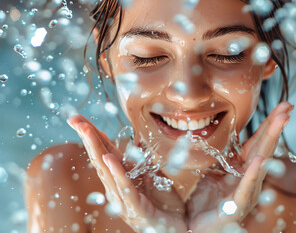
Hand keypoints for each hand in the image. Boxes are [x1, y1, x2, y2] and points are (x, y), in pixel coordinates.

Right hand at [67, 115, 187, 231]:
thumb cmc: (162, 203)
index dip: (93, 135)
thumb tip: (135, 141)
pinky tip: (110, 159)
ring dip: (96, 149)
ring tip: (86, 130)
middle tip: (74, 119)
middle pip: (100, 158)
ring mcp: (123, 199)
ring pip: (107, 171)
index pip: (104, 151)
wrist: (177, 226)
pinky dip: (117, 173)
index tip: (78, 118)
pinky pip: (125, 188)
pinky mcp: (136, 208)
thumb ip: (140, 161)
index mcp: (121, 177)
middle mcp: (117, 187)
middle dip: (88, 137)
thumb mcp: (151, 176)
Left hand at [188, 101, 292, 232]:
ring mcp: (246, 192)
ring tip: (280, 122)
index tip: (281, 107)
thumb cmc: (205, 200)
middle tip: (287, 107)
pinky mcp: (237, 206)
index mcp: (242, 168)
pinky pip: (246, 188)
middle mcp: (248, 178)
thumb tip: (215, 131)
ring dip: (269, 141)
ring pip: (260, 163)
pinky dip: (252, 174)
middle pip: (263, 147)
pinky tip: (259, 161)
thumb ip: (218, 154)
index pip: (257, 142)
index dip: (268, 124)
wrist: (194, 225)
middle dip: (275, 126)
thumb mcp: (210, 170)